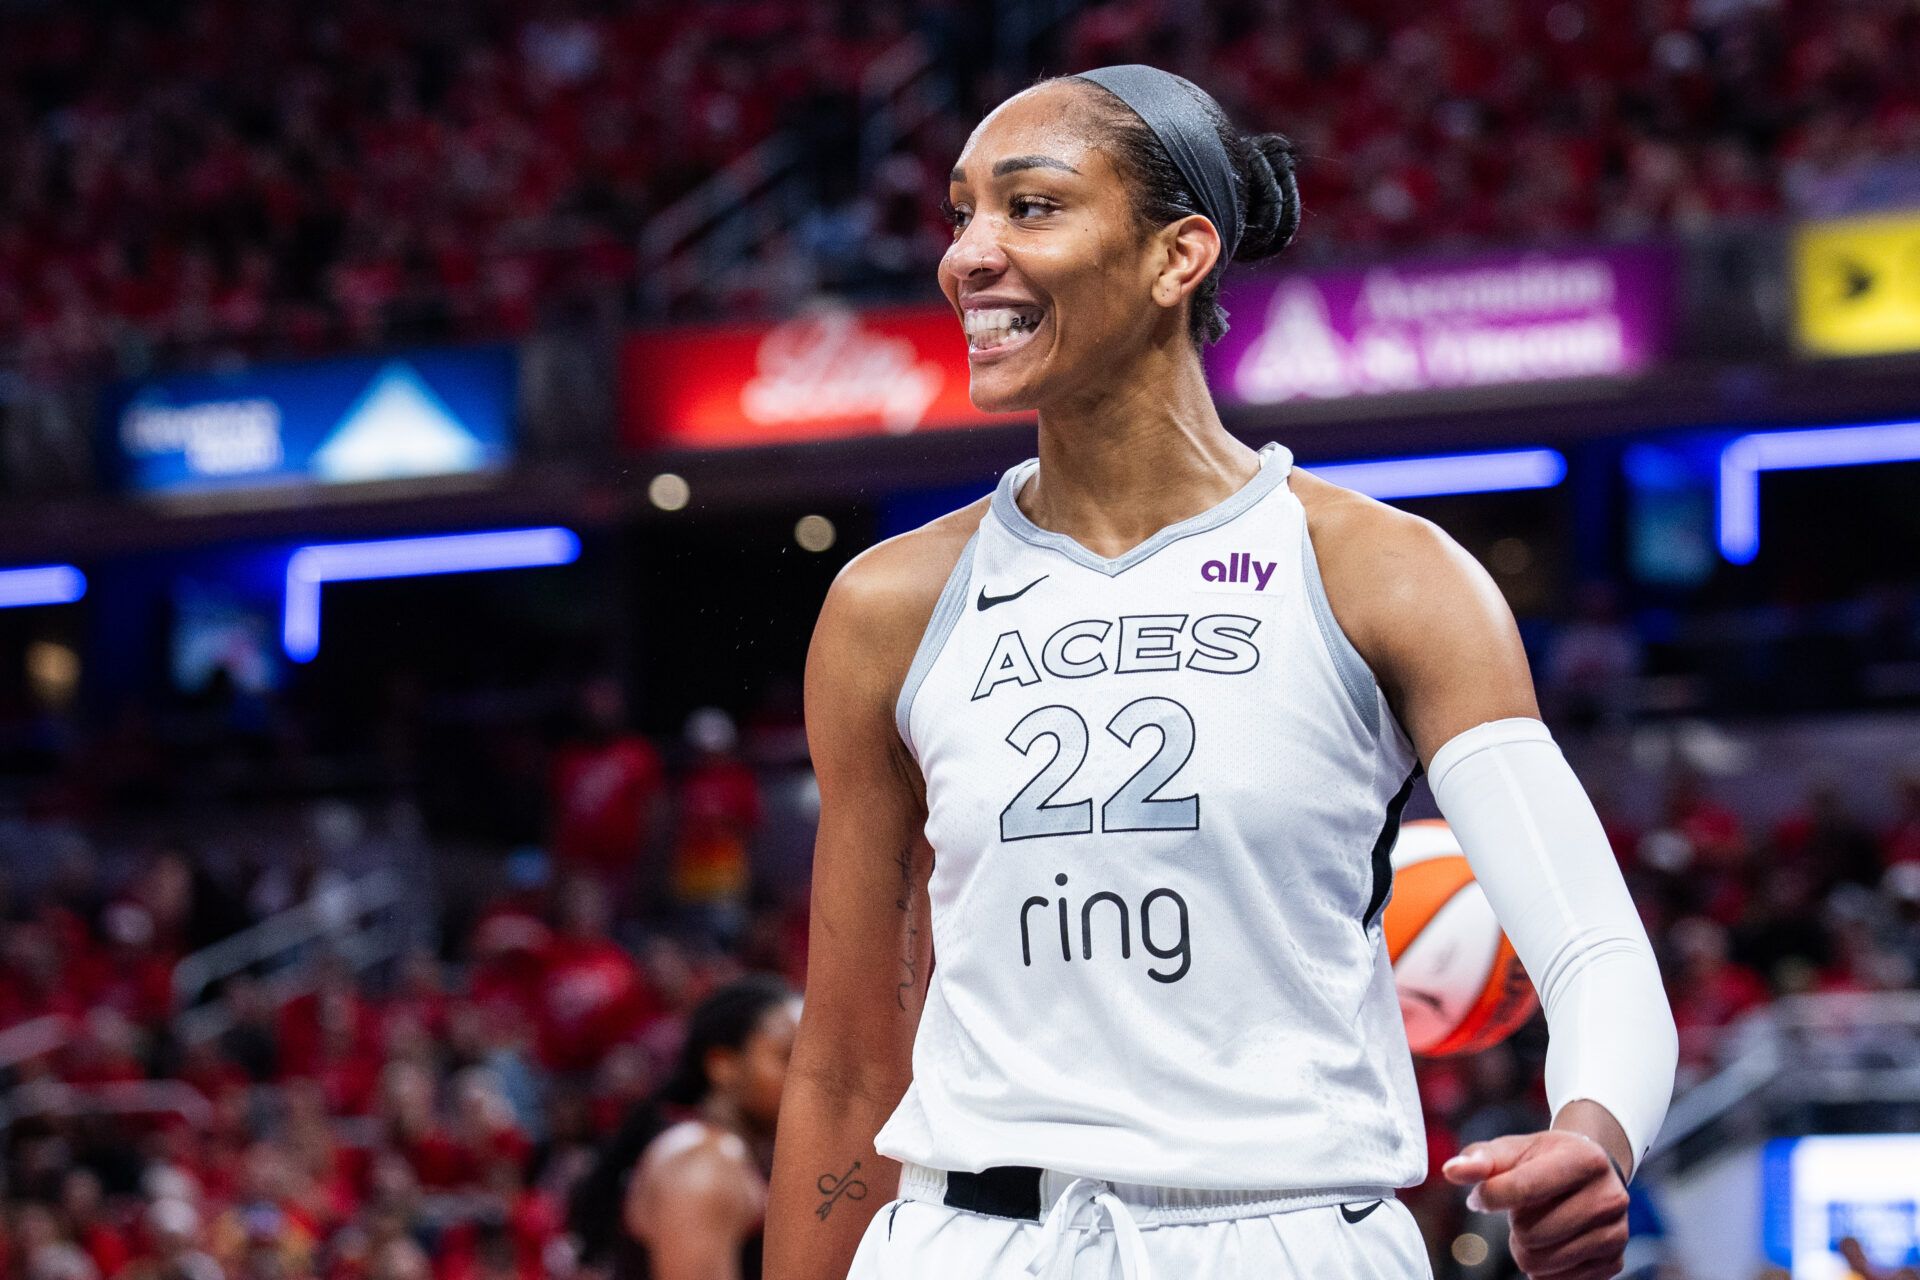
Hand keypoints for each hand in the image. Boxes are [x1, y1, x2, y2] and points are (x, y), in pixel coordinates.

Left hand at [1443, 1131, 1628, 1279]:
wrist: (1591, 1172)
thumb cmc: (1543, 1160)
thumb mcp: (1513, 1150)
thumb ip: (1479, 1159)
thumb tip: (1451, 1171)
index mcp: (1585, 1160)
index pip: (1521, 1188)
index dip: (1489, 1197)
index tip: (1481, 1197)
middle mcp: (1609, 1197)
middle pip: (1530, 1234)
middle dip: (1514, 1225)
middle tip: (1522, 1211)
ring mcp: (1616, 1232)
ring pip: (1542, 1262)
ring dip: (1526, 1248)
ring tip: (1537, 1225)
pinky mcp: (1615, 1261)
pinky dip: (1545, 1267)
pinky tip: (1552, 1243)